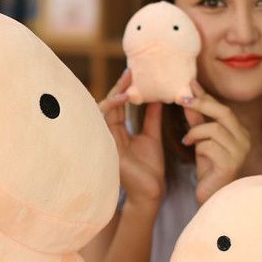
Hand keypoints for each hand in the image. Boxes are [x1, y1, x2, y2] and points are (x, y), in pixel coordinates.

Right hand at [98, 69, 164, 209]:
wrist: (150, 192)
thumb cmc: (150, 169)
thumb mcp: (152, 136)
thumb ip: (152, 118)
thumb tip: (158, 97)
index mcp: (118, 131)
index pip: (118, 105)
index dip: (125, 88)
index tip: (134, 72)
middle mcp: (109, 134)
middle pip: (110, 104)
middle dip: (120, 86)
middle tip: (132, 70)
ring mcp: (105, 139)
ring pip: (102, 109)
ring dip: (115, 93)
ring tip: (129, 80)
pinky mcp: (106, 145)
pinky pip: (103, 121)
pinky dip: (112, 107)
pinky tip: (124, 98)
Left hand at [180, 82, 250, 204]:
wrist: (212, 196)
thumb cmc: (209, 168)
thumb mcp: (201, 140)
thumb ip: (196, 120)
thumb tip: (187, 97)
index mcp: (239, 131)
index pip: (222, 107)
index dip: (205, 95)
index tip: (190, 83)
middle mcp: (244, 139)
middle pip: (224, 112)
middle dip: (201, 104)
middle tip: (180, 100)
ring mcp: (240, 152)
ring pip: (215, 129)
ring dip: (196, 132)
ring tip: (187, 140)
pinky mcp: (231, 164)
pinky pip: (210, 146)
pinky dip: (198, 146)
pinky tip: (193, 151)